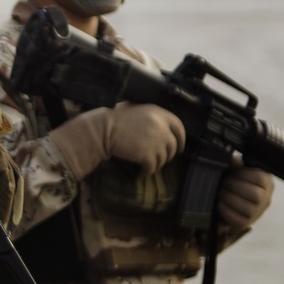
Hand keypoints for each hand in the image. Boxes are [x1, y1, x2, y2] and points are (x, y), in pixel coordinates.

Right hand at [49, 103, 185, 178]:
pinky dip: (146, 172)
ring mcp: (155, 141)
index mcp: (158, 113)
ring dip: (155, 164)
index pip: (179, 127)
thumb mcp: (135, 110)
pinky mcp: (147, 154)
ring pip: (163, 159)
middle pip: (172, 146)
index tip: (179, 147)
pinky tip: (140, 173)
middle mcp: (160, 126)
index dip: (181, 139)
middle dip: (167, 155)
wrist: (102, 130)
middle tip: (158, 159)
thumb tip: (161, 129)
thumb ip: (151, 117)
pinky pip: (152, 167)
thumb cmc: (113, 119)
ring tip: (145, 166)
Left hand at [216, 165, 273, 230]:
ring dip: (230, 199)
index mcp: (267, 183)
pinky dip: (226, 211)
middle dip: (235, 187)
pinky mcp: (246, 223)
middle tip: (224, 183)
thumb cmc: (236, 181)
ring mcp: (257, 213)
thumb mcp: (238, 170)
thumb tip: (235, 161)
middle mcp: (266, 199)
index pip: (260, 178)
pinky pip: (239, 220)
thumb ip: (237, 164)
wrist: (231, 198)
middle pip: (255, 194)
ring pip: (248, 208)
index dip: (243, 174)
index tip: (232, 173)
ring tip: (221, 193)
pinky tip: (220, 203)